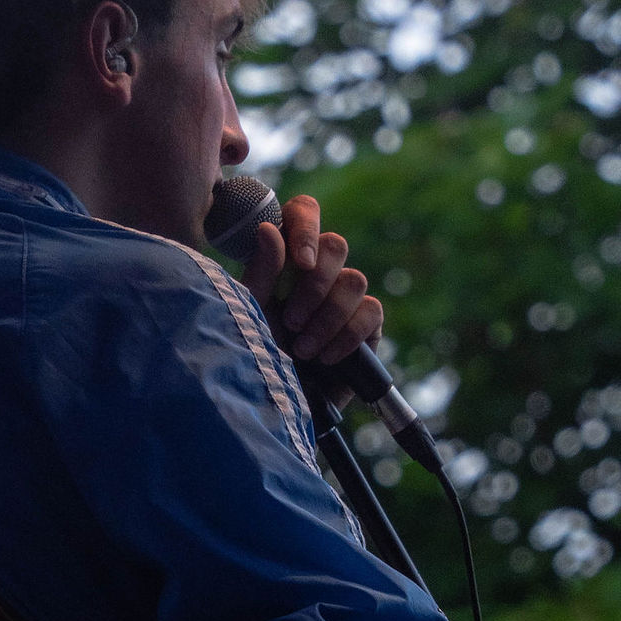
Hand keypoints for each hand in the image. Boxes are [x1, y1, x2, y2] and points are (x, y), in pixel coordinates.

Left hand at [243, 193, 384, 372]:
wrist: (278, 407)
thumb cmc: (256, 357)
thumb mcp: (250, 314)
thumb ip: (260, 271)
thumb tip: (269, 228)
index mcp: (285, 259)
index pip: (303, 213)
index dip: (306, 226)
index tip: (298, 262)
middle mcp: (318, 273)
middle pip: (335, 244)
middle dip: (314, 285)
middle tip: (291, 320)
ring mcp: (345, 298)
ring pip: (355, 279)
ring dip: (326, 316)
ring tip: (302, 348)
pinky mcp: (367, 325)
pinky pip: (371, 311)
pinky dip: (346, 335)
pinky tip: (325, 357)